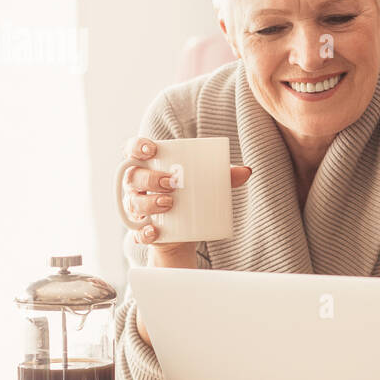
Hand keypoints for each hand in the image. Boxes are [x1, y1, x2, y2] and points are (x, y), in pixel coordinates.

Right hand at [119, 136, 251, 266]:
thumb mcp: (207, 184)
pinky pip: (136, 232)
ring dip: (149, 202)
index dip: (136, 146)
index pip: (133, 151)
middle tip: (171, 183)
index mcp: (148, 166)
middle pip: (133, 177)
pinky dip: (143, 233)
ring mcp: (137, 208)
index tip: (151, 149)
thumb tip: (246, 171)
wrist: (187, 231)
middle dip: (150, 178)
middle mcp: (136, 186)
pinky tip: (154, 231)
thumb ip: (224, 176)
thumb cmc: (192, 196)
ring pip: (134, 203)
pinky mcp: (141, 230)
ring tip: (169, 202)